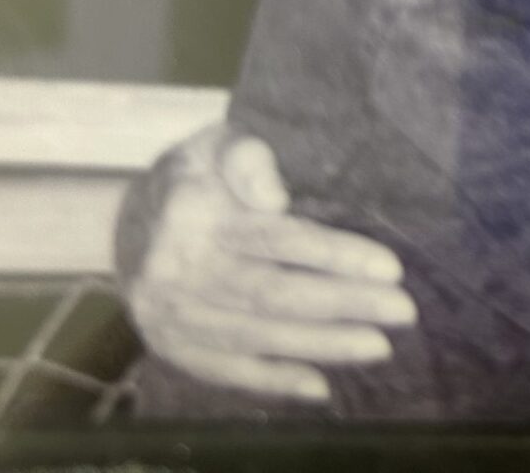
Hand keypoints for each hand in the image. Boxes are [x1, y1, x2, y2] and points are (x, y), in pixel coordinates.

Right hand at [122, 124, 417, 400]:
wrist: (126, 220)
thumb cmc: (196, 174)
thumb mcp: (216, 144)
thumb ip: (247, 158)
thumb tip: (275, 196)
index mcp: (192, 214)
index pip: (277, 239)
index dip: (336, 256)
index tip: (391, 269)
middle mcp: (177, 270)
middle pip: (273, 294)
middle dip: (344, 305)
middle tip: (403, 312)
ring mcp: (169, 315)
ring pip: (256, 336)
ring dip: (322, 345)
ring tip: (378, 347)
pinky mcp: (169, 346)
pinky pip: (226, 370)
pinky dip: (274, 382)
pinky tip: (321, 387)